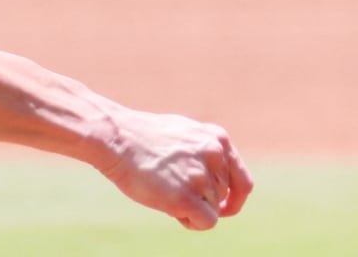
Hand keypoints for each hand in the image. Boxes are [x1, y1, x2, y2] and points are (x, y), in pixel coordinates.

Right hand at [98, 106, 252, 229]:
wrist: (115, 138)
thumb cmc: (142, 138)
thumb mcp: (182, 134)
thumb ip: (204, 152)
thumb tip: (219, 181)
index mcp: (217, 138)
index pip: (241, 180)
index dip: (235, 198)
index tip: (224, 208)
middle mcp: (215, 155)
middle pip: (222, 197)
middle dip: (200, 199)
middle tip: (170, 186)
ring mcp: (201, 176)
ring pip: (212, 210)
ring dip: (191, 208)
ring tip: (163, 189)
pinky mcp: (187, 196)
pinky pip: (206, 222)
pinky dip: (192, 222)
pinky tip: (172, 209)